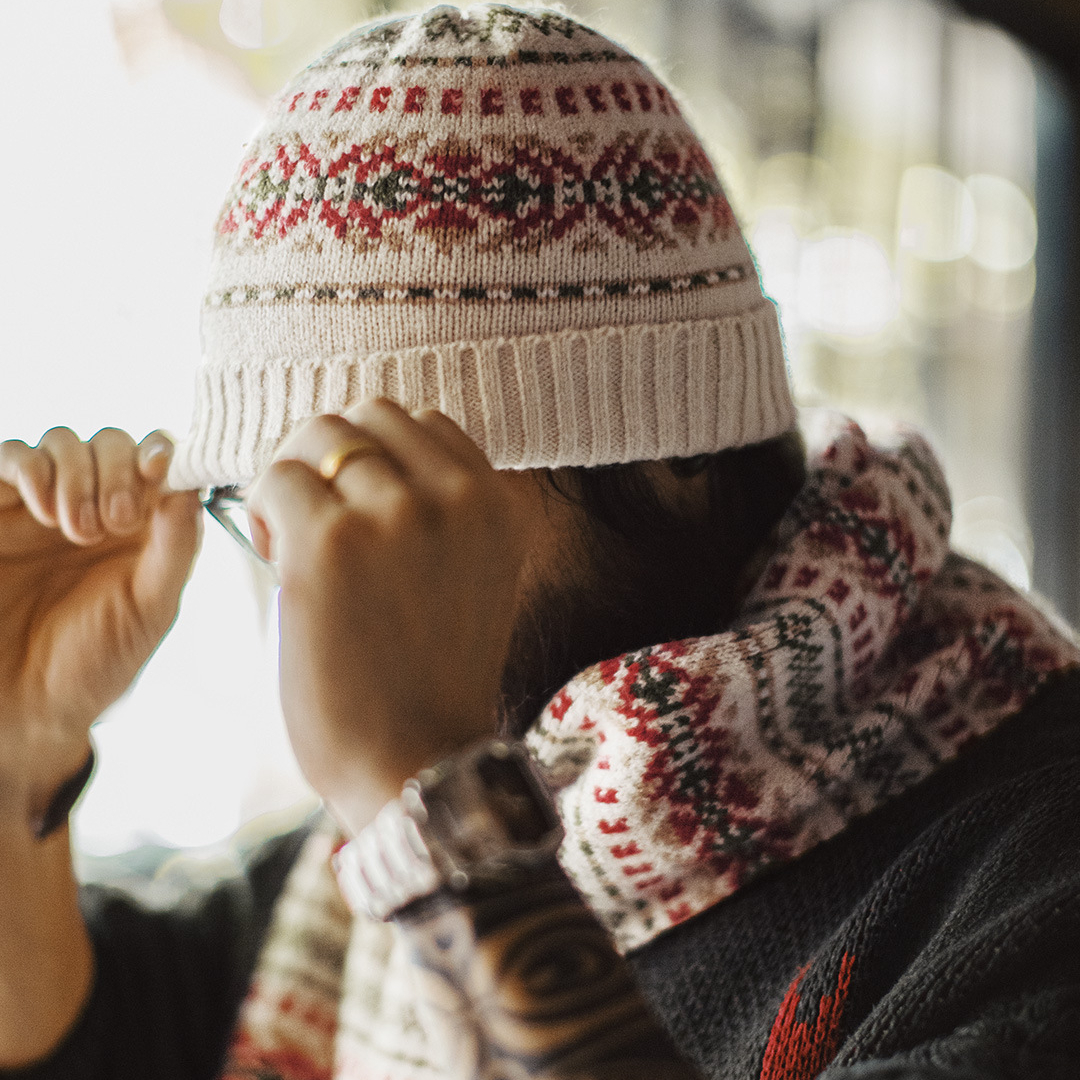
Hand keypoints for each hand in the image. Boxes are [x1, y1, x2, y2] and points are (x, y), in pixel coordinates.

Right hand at [0, 428, 201, 831]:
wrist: (23, 708)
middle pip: (113, 442)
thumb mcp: (152, 608)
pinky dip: (31, 469)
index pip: (160, 460)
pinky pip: (11, 455)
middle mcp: (97, 507)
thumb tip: (191, 485)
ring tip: (78, 530)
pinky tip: (46, 513)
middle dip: (119, 469)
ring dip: (79, 472)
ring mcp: (45, 506)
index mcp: (145, 527)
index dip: (164, 452)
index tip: (161, 468)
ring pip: (64, 441)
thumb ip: (176, 546)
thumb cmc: (95, 663)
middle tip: (116, 520)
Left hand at [247, 399, 533, 832]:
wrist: (415, 762)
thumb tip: (362, 451)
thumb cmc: (429, 678)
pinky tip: (275, 559)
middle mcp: (458, 498)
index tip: (357, 503)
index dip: (377, 455)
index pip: (424, 423)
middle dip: (330, 454)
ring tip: (292, 542)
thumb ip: (440, 511)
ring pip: (319, 437)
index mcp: (498, 504)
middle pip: (370, 414)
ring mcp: (398, 514)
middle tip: (314, 516)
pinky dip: (265, 510)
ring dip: (294, 481)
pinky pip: (278, 481)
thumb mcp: (470, 576)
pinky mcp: (332, 543)